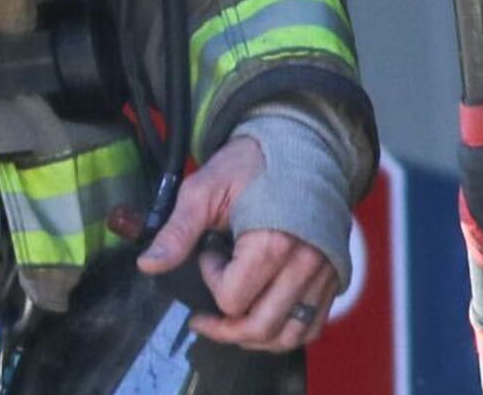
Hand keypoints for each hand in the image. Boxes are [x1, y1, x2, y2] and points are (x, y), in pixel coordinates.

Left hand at [136, 135, 343, 351]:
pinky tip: (263, 319)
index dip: (211, 280)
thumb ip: (178, 230)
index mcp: (273, 242)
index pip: (232, 299)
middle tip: (205, 311)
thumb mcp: (206, 188)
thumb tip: (148, 266)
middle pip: (260, 327)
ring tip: (231, 323)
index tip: (210, 251)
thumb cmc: (251, 164)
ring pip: (288, 335)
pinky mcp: (335, 275)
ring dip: (253, 338)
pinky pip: (313, 325)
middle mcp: (305, 263)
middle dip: (224, 326)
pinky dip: (285, 333)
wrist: (301, 143)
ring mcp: (324, 272)